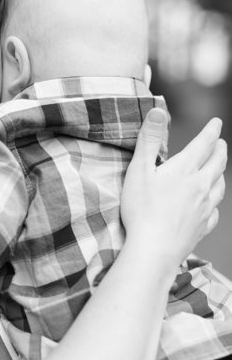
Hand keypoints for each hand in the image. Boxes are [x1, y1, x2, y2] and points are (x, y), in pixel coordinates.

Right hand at [120, 110, 225, 269]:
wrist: (154, 248)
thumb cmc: (141, 209)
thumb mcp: (139, 170)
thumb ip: (149, 139)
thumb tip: (158, 111)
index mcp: (185, 170)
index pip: (204, 143)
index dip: (211, 131)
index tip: (216, 122)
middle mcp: (201, 186)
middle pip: (217, 163)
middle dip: (220, 150)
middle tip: (220, 144)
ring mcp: (204, 207)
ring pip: (220, 186)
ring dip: (220, 174)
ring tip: (217, 170)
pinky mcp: (202, 226)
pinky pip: (214, 212)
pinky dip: (214, 203)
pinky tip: (210, 205)